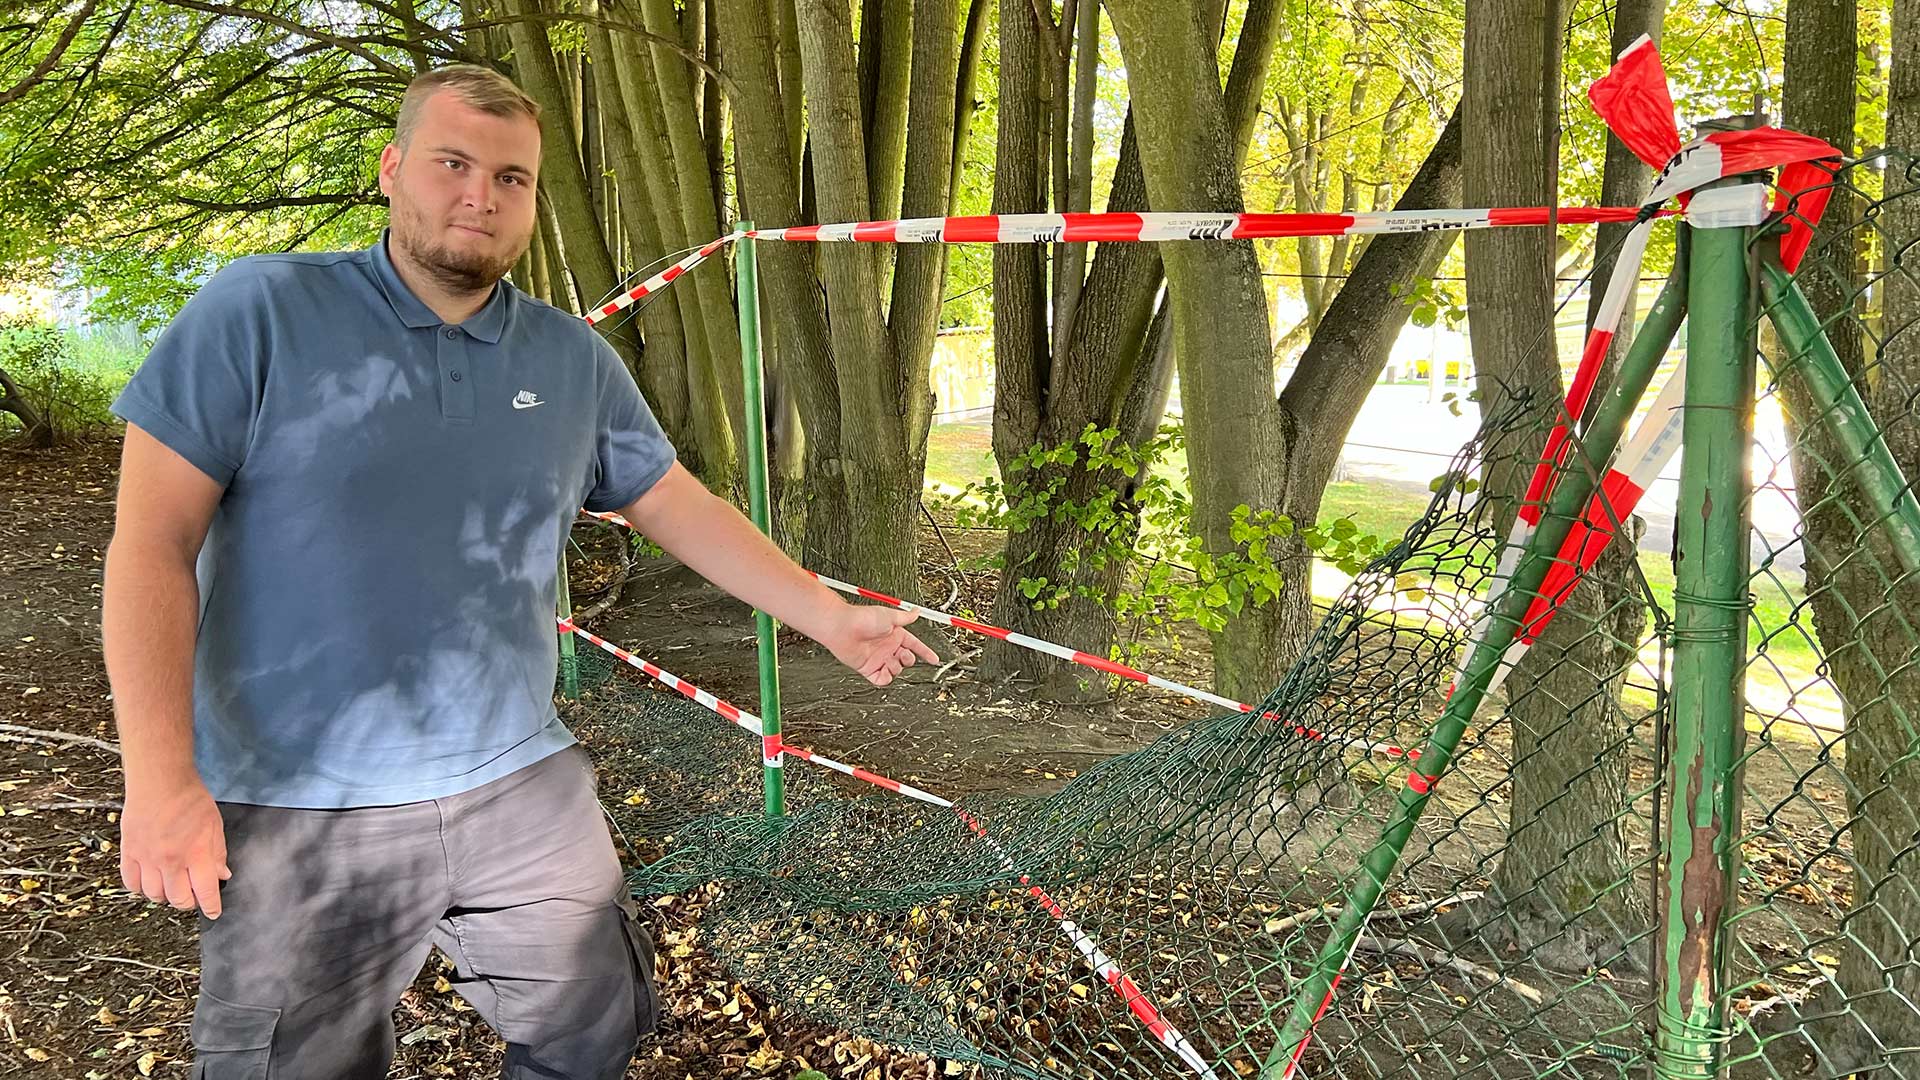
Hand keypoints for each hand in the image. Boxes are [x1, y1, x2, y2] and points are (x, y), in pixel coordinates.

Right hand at [120, 774, 230, 918]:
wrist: (159, 781)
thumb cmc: (190, 798)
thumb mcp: (215, 825)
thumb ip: (218, 853)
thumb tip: (222, 874)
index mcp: (196, 854)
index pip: (205, 892)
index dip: (211, 906)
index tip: (213, 911)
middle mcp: (171, 861)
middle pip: (178, 899)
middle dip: (189, 902)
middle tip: (193, 896)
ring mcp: (147, 858)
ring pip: (154, 895)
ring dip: (165, 896)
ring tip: (172, 888)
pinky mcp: (129, 852)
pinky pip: (132, 883)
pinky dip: (141, 888)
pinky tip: (150, 882)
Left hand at [823, 604, 938, 685]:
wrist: (842, 628)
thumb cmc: (863, 618)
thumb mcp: (889, 616)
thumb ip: (905, 617)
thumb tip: (917, 611)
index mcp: (895, 634)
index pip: (915, 645)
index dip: (925, 652)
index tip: (934, 659)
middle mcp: (888, 647)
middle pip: (907, 660)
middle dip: (908, 660)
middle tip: (902, 654)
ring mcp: (878, 658)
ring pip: (896, 670)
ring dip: (896, 667)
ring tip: (888, 659)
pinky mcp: (868, 669)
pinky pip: (882, 679)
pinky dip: (885, 678)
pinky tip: (883, 670)